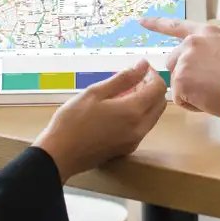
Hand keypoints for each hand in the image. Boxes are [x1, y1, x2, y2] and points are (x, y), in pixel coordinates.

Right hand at [33, 61, 166, 182]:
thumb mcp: (96, 92)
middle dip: (151, 87)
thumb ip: (123, 78)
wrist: (59, 155)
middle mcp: (140, 128)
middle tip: (132, 79)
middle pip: (160, 103)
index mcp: (134, 112)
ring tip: (123, 92)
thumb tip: (143, 65)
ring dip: (146, 101)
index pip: (159, 88)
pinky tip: (118, 109)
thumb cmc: (73, 120)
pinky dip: (139, 114)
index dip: (152, 74)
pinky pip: (143, 127)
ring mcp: (135, 141)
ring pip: (153, 116)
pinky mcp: (127, 149)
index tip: (139, 68)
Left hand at [141, 17, 219, 118]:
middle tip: (208, 86)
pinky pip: (181, 98)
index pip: (177, 26)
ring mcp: (185, 60)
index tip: (141, 21)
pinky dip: (193, 104)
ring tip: (214, 92)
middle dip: (184, 76)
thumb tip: (203, 66)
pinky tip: (210, 100)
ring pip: (177, 82)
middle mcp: (192, 42)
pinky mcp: (181, 79)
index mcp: (206, 33)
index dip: (157, 24)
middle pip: (174, 62)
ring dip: (190, 91)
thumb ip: (211, 52)